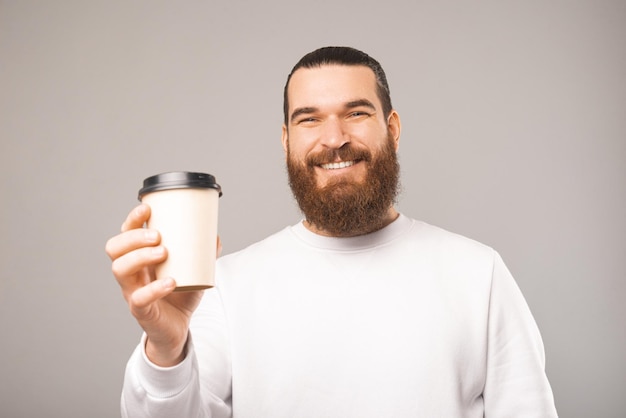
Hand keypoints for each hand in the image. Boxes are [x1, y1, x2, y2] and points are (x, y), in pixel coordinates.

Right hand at [105, 204, 211, 365]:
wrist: (178, 328)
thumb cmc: (180, 295)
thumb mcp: (194, 271)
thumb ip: (204, 254)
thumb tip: (216, 236)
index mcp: (139, 258)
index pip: (125, 234)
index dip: (132, 220)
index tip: (147, 208)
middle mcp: (131, 273)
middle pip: (115, 249)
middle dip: (134, 237)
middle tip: (158, 235)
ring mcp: (132, 291)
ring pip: (120, 270)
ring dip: (140, 256)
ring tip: (163, 252)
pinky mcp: (141, 311)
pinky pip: (139, 299)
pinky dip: (154, 288)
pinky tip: (170, 282)